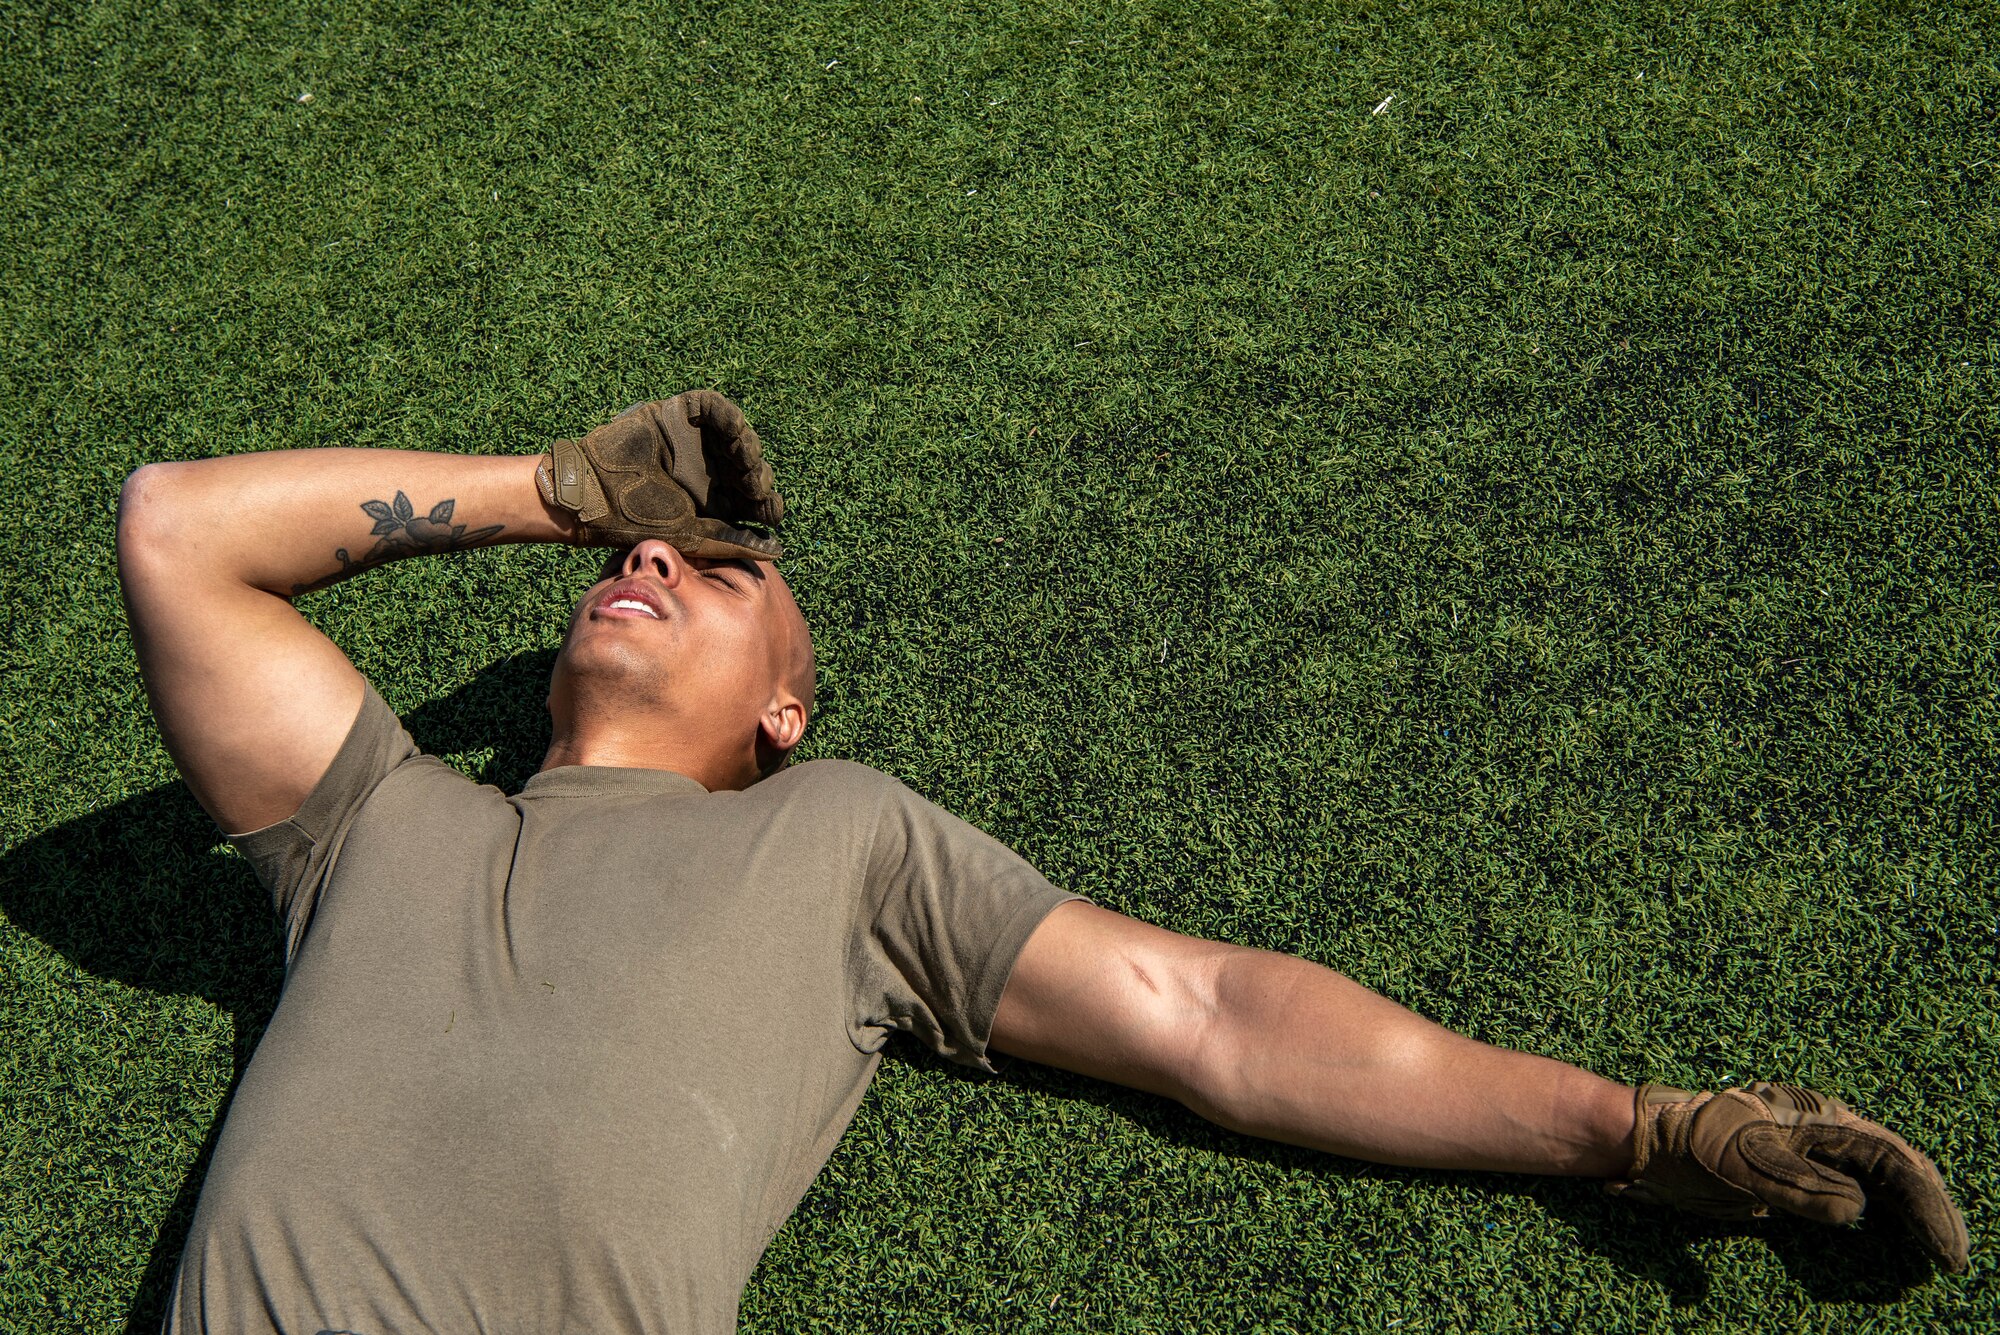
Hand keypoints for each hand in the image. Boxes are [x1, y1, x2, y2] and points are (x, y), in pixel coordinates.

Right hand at [537, 390, 784, 559]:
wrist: (594, 494)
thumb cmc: (638, 521)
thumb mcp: (693, 536)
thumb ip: (733, 541)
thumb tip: (779, 551)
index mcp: (716, 497)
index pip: (752, 496)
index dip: (766, 502)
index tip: (773, 512)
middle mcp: (710, 467)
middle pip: (749, 465)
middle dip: (757, 476)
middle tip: (755, 487)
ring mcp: (696, 440)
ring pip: (736, 437)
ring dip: (746, 446)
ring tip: (746, 458)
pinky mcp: (679, 415)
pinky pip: (712, 408)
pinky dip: (727, 415)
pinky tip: (735, 429)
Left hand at [1610, 1081, 1969, 1272]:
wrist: (1650, 1141)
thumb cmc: (1691, 1144)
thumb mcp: (1742, 1165)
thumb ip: (1800, 1187)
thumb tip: (1860, 1209)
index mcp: (1821, 1119)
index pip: (1894, 1165)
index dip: (1928, 1208)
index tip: (1948, 1252)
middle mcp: (1828, 1129)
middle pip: (1900, 1167)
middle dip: (1933, 1210)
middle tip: (1956, 1257)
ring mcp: (1816, 1147)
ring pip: (1885, 1176)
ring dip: (1917, 1210)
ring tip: (1942, 1249)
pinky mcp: (1802, 1168)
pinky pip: (1857, 1186)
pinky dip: (1887, 1209)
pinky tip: (1898, 1230)